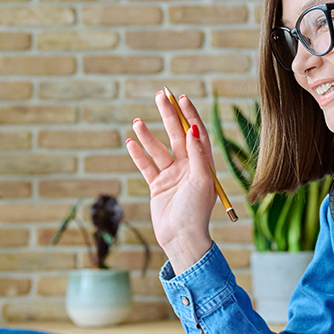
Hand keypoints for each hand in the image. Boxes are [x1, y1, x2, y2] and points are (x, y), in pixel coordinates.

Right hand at [125, 91, 216, 271]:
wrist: (182, 238)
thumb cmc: (196, 212)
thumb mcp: (202, 181)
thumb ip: (197, 154)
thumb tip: (193, 128)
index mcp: (203, 164)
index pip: (197, 133)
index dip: (190, 114)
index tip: (182, 98)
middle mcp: (188, 167)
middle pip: (177, 135)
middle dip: (169, 116)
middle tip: (160, 96)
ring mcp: (172, 176)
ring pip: (158, 149)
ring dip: (148, 135)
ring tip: (136, 121)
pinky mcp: (158, 186)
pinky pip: (146, 166)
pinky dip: (138, 155)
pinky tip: (130, 142)